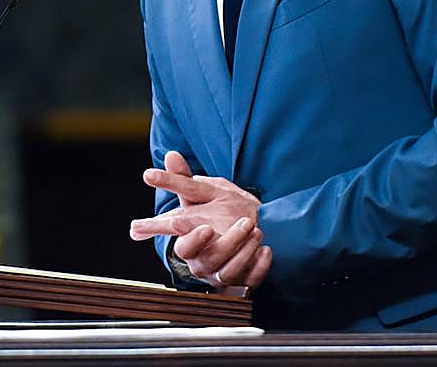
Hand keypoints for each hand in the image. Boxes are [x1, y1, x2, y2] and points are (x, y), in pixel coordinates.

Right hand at [131, 151, 270, 289]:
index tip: (202, 229)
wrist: (251, 225)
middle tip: (244, 223)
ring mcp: (223, 273)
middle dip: (227, 242)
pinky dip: (259, 266)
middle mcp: (203, 262)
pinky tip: (266, 250)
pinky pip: (251, 280)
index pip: (182, 248)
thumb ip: (184, 178)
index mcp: (190, 242)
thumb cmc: (219, 211)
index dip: (191, 240)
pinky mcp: (243, 281)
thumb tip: (170, 155)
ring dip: (245, 251)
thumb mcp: (202, 192)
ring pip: (230, 271)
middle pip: (209, 260)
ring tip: (257, 230)